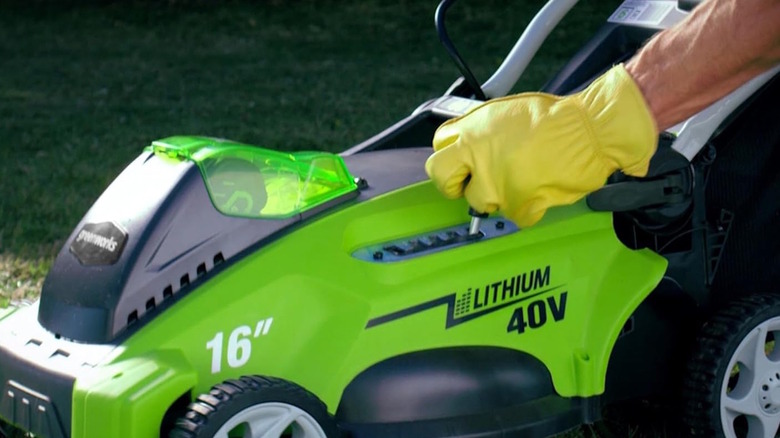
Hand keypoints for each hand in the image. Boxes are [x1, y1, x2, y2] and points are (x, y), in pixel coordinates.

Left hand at [425, 64, 657, 226]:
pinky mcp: (518, 205)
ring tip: (522, 179)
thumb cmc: (556, 118)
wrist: (590, 131)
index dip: (450, 158)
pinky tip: (541, 190)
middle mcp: (478, 157)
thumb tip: (470, 144)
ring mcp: (495, 184)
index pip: (438, 148)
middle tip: (470, 184)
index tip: (460, 163)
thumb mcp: (507, 113)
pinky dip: (528, 208)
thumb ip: (482, 131)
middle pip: (441, 179)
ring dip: (498, 196)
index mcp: (473, 131)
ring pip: (480, 202)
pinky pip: (515, 215)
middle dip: (453, 185)